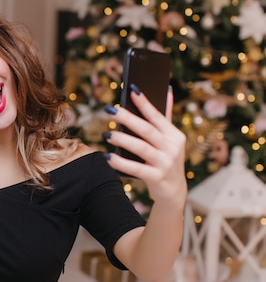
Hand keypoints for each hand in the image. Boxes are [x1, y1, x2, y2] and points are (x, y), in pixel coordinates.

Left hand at [103, 87, 186, 206]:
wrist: (173, 191)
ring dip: (123, 140)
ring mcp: (165, 163)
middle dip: (128, 118)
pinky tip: (107, 156)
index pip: (157, 116)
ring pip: (141, 148)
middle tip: (110, 110)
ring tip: (107, 134)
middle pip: (147, 130)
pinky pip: (136, 169)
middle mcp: (172, 148)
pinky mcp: (156, 178)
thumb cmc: (166, 159)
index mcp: (174, 135)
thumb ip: (166, 117)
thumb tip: (168, 90)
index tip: (132, 89)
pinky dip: (121, 163)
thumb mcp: (170, 140)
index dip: (145, 102)